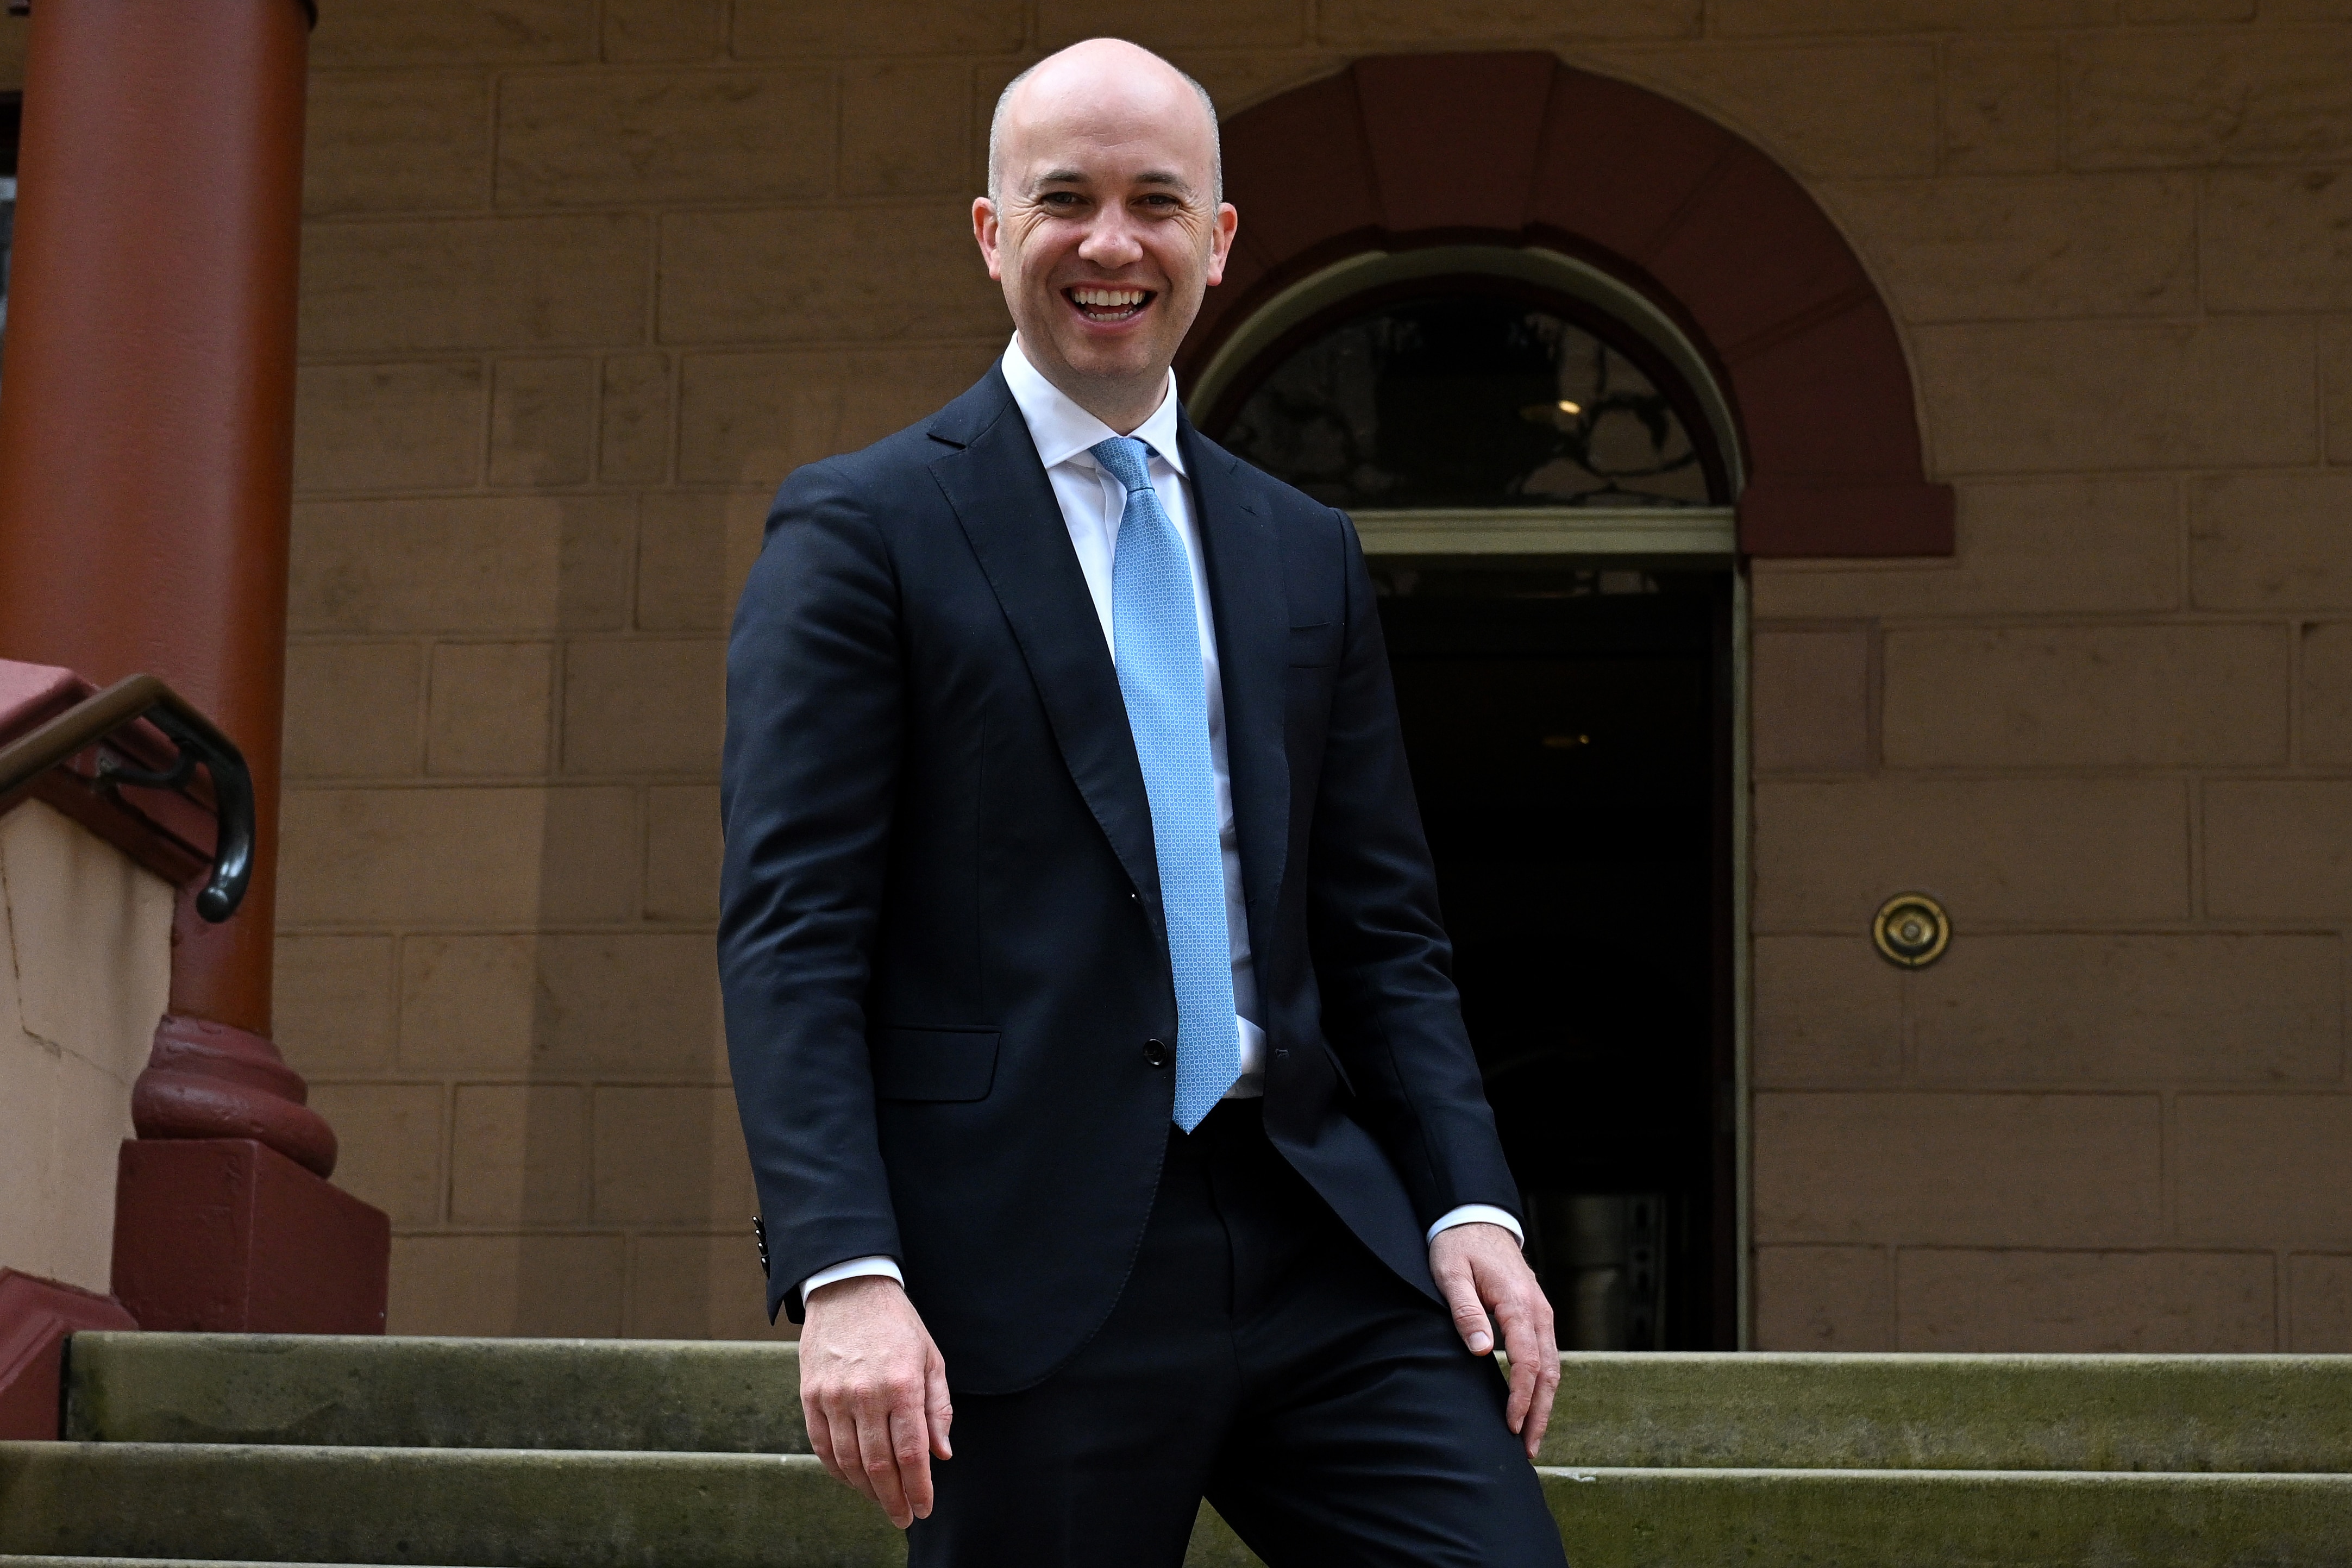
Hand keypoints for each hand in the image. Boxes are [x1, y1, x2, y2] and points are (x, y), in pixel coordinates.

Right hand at [799, 1275, 953, 1526]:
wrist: (849, 1288)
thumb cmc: (897, 1324)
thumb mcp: (931, 1358)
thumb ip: (938, 1409)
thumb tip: (942, 1454)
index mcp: (902, 1384)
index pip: (911, 1453)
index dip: (919, 1488)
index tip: (924, 1509)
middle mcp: (866, 1393)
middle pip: (879, 1464)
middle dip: (893, 1499)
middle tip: (903, 1517)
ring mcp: (834, 1396)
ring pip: (849, 1461)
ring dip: (866, 1490)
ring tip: (882, 1502)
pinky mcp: (810, 1395)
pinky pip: (823, 1446)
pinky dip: (838, 1471)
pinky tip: (853, 1481)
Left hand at [1429, 1221, 1559, 1461]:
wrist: (1476, 1218)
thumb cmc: (1458, 1246)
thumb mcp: (1451, 1274)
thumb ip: (1465, 1312)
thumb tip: (1482, 1352)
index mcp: (1518, 1303)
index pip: (1527, 1361)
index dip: (1520, 1397)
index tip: (1511, 1425)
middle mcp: (1538, 1310)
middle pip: (1548, 1371)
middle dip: (1540, 1413)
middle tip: (1528, 1449)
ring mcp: (1541, 1312)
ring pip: (1552, 1366)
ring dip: (1544, 1403)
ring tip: (1532, 1437)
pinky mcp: (1537, 1314)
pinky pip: (1547, 1354)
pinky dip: (1543, 1384)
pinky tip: (1533, 1404)